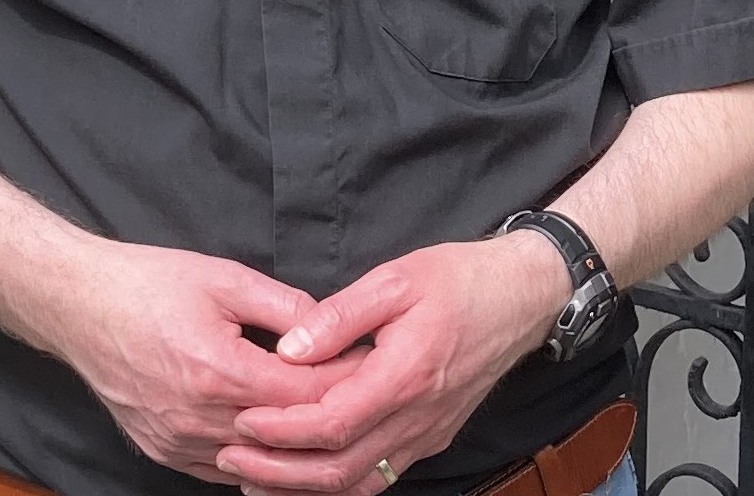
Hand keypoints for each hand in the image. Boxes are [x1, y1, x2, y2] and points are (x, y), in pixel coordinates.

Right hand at [42, 241, 368, 482]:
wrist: (80, 304)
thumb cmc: (149, 283)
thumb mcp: (223, 277)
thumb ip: (282, 304)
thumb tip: (327, 327)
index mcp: (220, 372)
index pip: (304, 397)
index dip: (344, 383)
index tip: (373, 368)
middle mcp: (200, 420)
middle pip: (286, 437)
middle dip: (328, 417)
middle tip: (365, 397)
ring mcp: (179, 443)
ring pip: (256, 465)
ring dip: (295, 447)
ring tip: (330, 421)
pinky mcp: (164, 451)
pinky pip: (221, 470)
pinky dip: (255, 461)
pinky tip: (280, 443)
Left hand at [215, 236, 570, 495]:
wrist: (521, 298)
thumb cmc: (457, 279)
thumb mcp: (395, 279)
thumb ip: (339, 315)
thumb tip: (288, 348)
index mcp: (405, 376)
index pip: (332, 423)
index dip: (283, 429)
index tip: (242, 420)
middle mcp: (417, 418)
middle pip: (340, 469)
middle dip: (280, 469)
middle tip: (232, 456)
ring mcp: (427, 434)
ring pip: (359, 483)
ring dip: (304, 486)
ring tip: (256, 476)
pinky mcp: (432, 436)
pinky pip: (380, 475)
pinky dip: (339, 483)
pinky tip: (308, 474)